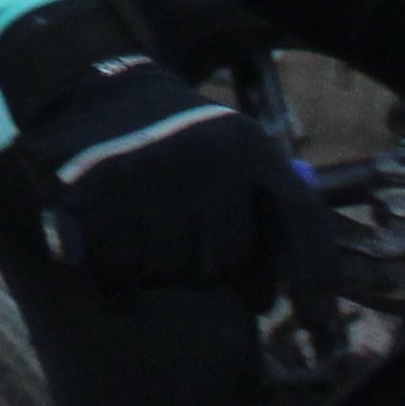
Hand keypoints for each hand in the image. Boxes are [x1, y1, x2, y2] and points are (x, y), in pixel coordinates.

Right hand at [0, 0, 313, 300]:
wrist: (86, 86)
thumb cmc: (169, 136)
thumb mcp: (231, 150)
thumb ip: (261, 211)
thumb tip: (266, 297)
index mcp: (251, 149)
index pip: (300, 221)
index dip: (314, 276)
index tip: (318, 320)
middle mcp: (210, 160)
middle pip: (226, 261)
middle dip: (208, 268)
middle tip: (180, 238)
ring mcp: (153, 177)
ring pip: (172, 271)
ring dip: (157, 270)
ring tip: (141, 227)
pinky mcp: (98, 196)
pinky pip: (118, 272)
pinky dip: (114, 279)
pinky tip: (108, 252)